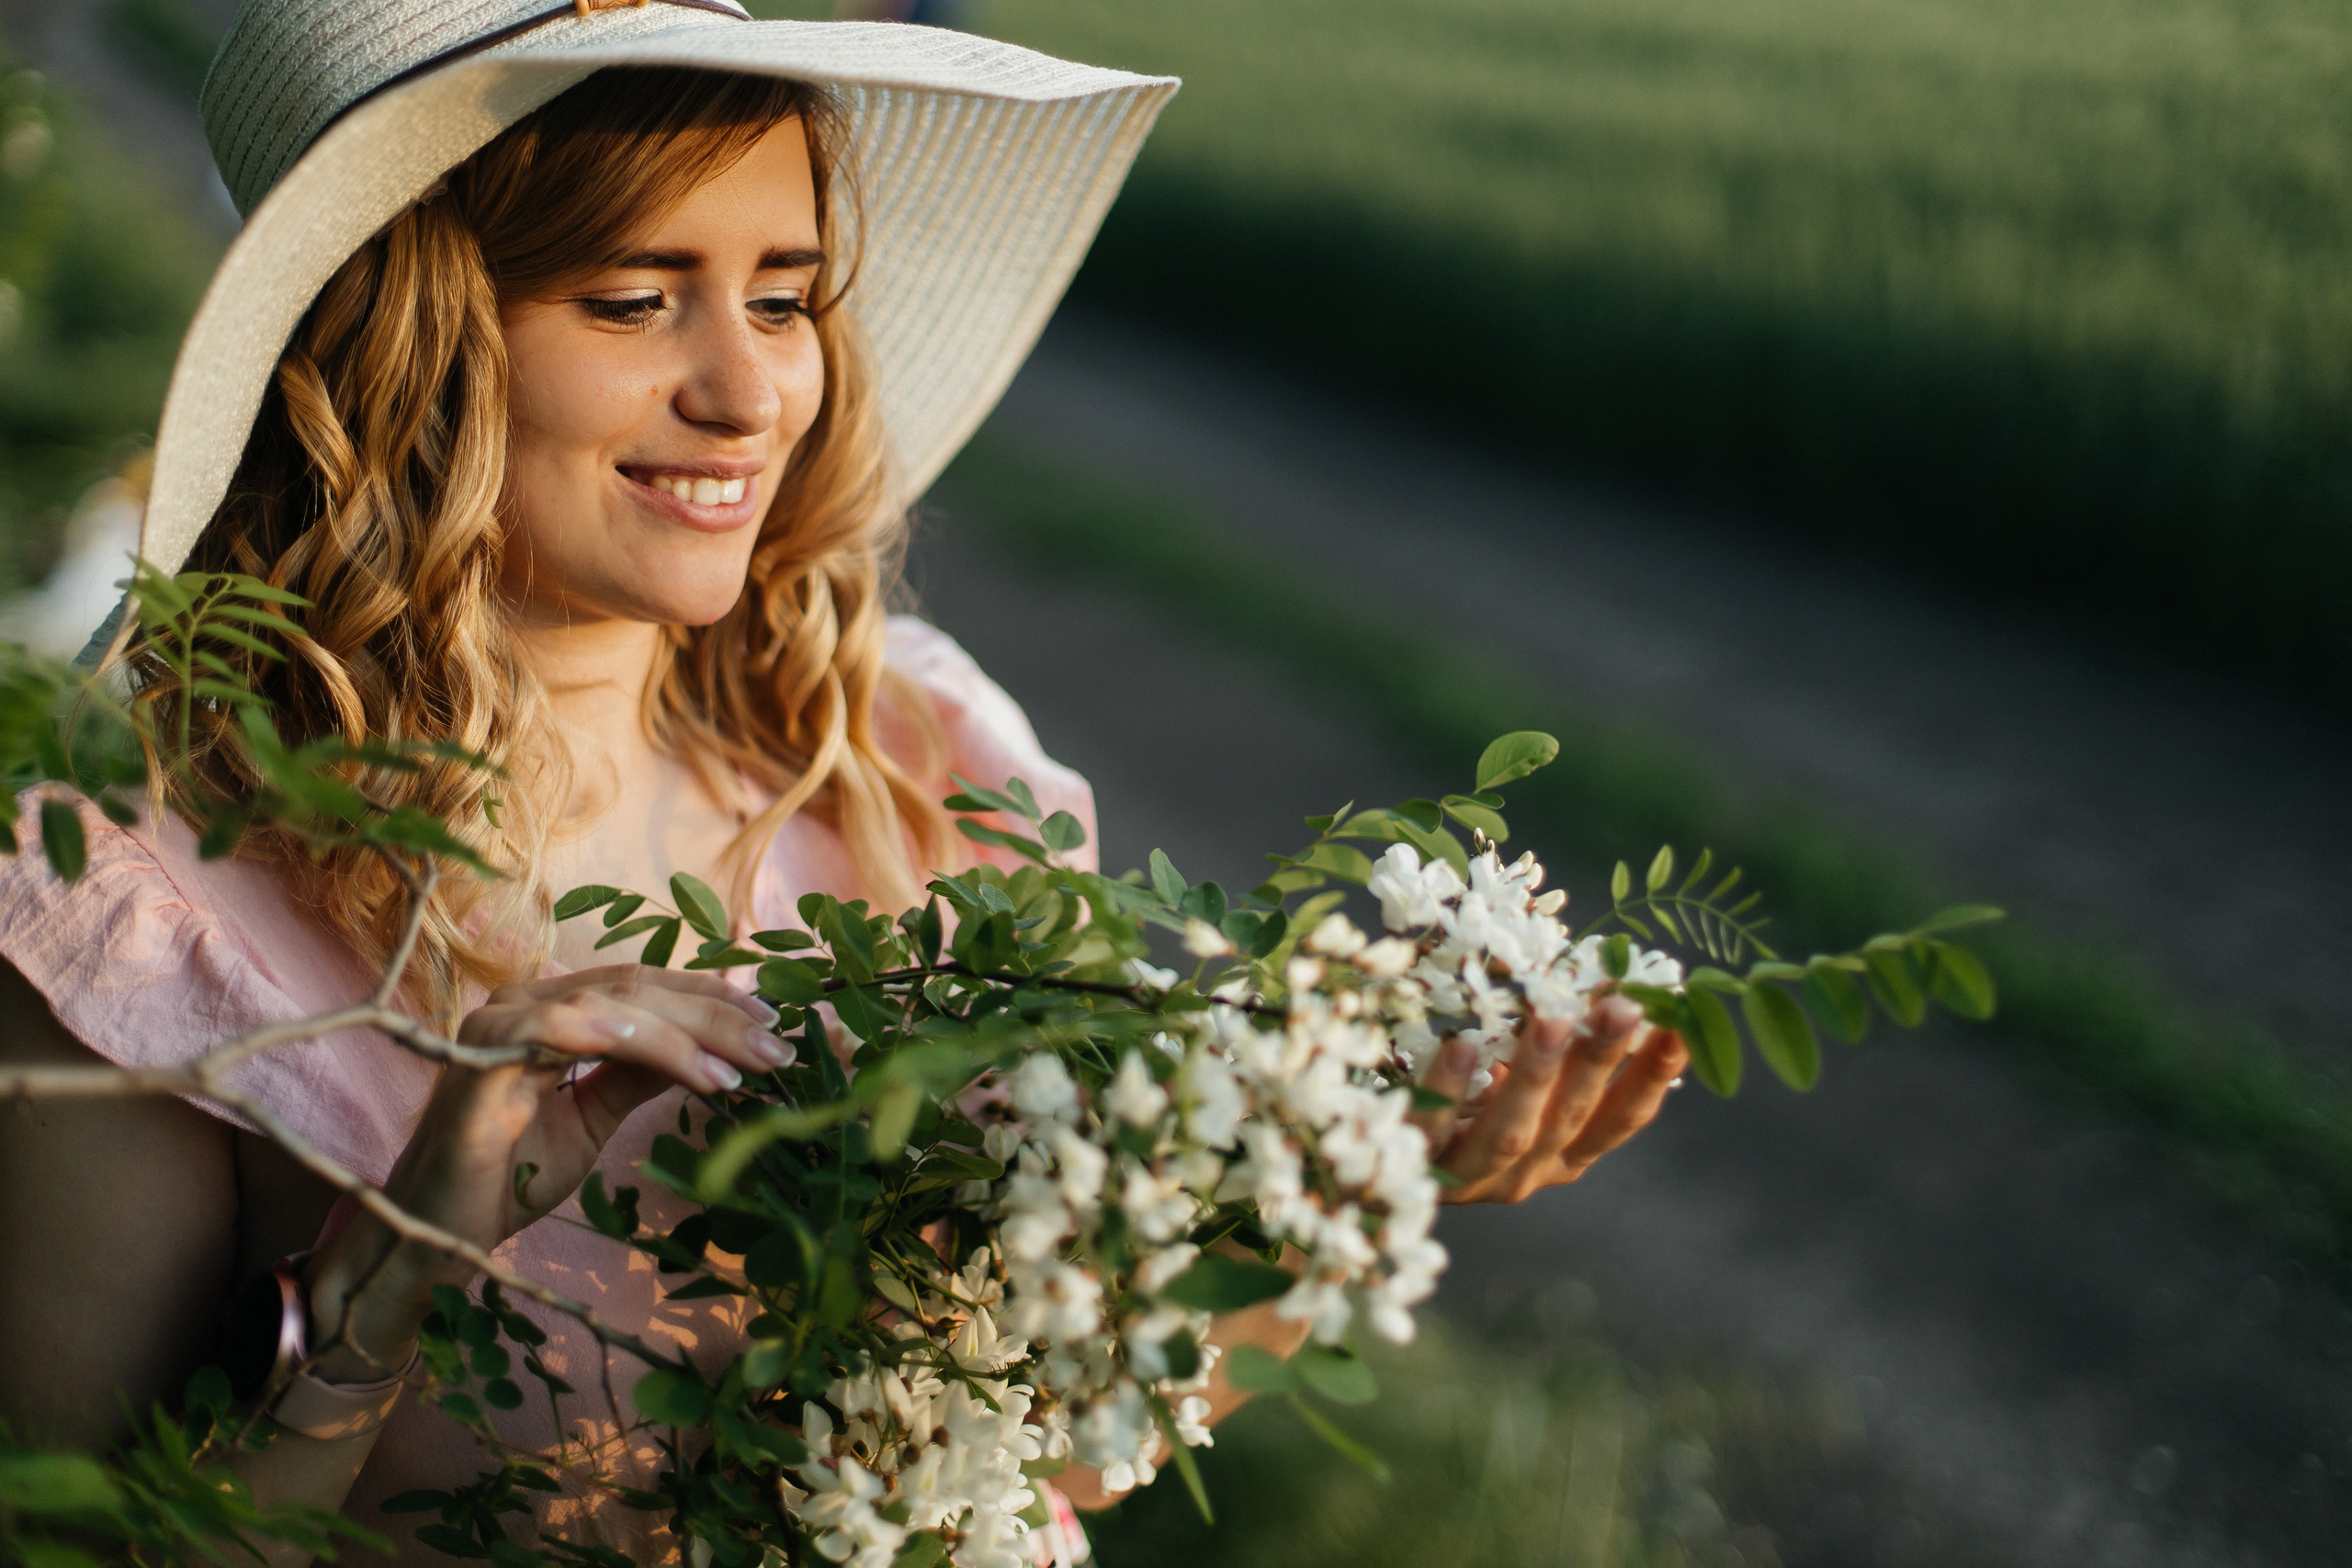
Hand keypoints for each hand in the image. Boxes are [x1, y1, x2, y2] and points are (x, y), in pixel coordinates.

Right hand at [304, 965, 783, 1373]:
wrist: (436, 1234)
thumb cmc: (508, 1176)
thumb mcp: (593, 1117)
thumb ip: (639, 1074)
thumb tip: (711, 1047)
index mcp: (545, 1009)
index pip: (641, 986)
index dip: (709, 998)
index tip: (771, 1022)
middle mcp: (521, 1002)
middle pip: (638, 987)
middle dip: (716, 1015)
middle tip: (777, 1045)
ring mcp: (499, 1023)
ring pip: (616, 1004)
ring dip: (690, 1033)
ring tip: (744, 1069)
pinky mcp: (485, 1059)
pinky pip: (571, 1032)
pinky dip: (638, 1044)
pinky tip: (689, 1066)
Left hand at [1409, 995, 1686, 1204]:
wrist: (1361, 1165)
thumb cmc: (1451, 1103)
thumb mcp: (1508, 1074)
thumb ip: (1552, 1040)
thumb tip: (1598, 973)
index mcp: (1559, 1154)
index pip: (1619, 1120)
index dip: (1652, 1077)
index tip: (1680, 1025)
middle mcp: (1524, 1174)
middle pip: (1570, 1120)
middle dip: (1599, 1061)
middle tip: (1621, 1005)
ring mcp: (1467, 1178)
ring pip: (1511, 1133)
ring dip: (1536, 1073)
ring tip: (1550, 1018)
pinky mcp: (1409, 1169)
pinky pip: (1430, 1128)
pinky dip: (1449, 1087)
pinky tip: (1462, 1045)